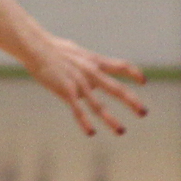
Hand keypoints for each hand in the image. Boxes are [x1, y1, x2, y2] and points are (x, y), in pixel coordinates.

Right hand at [24, 34, 147, 135]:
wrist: (36, 46)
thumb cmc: (52, 47)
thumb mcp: (75, 52)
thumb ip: (84, 62)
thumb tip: (87, 68)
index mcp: (94, 61)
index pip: (121, 65)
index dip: (133, 73)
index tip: (143, 81)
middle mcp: (90, 73)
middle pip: (116, 89)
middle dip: (131, 101)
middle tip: (144, 112)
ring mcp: (79, 83)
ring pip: (98, 105)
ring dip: (111, 119)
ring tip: (121, 131)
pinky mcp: (66, 91)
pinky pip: (78, 110)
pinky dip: (84, 122)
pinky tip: (91, 133)